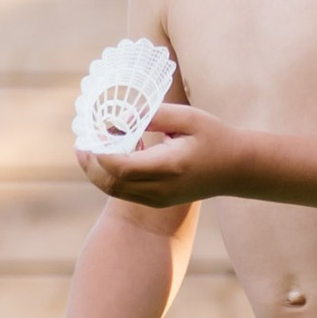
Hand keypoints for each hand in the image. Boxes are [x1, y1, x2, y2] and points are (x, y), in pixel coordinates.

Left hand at [76, 103, 238, 208]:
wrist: (235, 168)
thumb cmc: (213, 136)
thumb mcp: (188, 117)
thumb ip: (154, 115)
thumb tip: (122, 118)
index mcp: (169, 166)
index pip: (121, 167)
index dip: (100, 153)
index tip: (92, 133)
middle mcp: (161, 188)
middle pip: (111, 183)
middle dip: (90, 165)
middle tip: (81, 144)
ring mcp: (159, 199)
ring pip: (115, 191)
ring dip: (98, 172)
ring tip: (90, 150)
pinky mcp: (158, 201)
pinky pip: (125, 192)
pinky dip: (112, 177)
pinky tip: (114, 156)